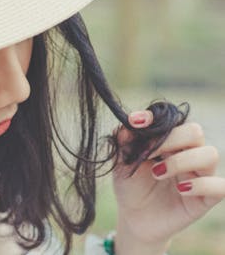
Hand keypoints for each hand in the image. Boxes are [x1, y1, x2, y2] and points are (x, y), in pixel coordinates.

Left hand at [112, 111, 224, 252]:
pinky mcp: (206, 199)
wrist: (133, 218)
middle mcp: (189, 154)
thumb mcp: (121, 162)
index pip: (173, 119)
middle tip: (147, 154)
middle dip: (170, 139)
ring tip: (158, 173)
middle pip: (195, 131)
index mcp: (170, 141)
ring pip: (210, 154)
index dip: (156, 118)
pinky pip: (220, 186)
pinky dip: (200, 185)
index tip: (135, 122)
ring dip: (181, 161)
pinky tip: (180, 189)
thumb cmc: (131, 186)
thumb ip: (123, 140)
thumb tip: (128, 123)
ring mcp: (200, 175)